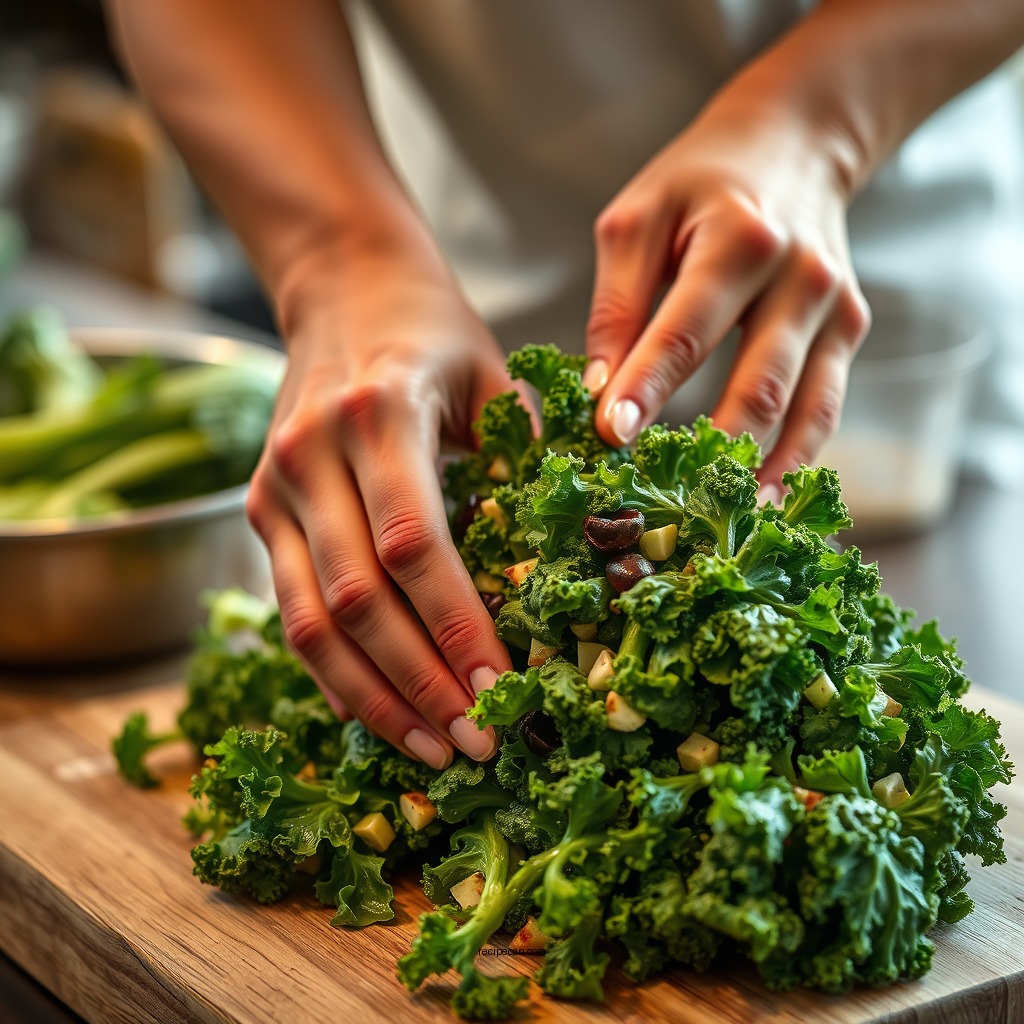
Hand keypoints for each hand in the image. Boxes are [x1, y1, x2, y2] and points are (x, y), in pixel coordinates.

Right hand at [246, 254, 512, 768]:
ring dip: (374, 698)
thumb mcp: (491, 376)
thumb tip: (575, 568)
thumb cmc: (432, 333)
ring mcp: (272, 489)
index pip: (413, 544)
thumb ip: (524, 462)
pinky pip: (293, 611)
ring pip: (312, 623)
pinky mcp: (258, 514)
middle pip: (358, 599)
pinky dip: (335, 673)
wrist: (343, 288)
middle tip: (479, 743)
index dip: (457, 626)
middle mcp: (310, 456)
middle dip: (421, 684)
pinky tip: (382, 712)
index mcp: (378, 414)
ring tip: (433, 751)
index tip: (505, 689)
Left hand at [584, 84, 870, 496]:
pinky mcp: (850, 331)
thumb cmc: (699, 184)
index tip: (609, 438)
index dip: (647, 389)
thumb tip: (601, 390)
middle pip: (756, 385)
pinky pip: (825, 409)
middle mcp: (800, 276)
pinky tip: (762, 501)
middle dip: (705, 451)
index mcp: (739, 238)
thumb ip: (617, 304)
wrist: (794, 142)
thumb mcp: (638, 220)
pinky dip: (796, 460)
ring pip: (802, 411)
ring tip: (720, 526)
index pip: (686, 330)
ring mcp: (835, 308)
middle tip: (659, 503)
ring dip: (758, 473)